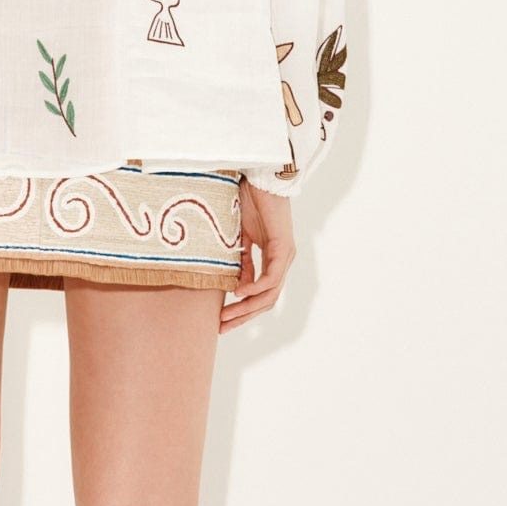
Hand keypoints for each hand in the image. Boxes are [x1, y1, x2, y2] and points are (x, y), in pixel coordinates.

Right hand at [220, 180, 294, 331]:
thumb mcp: (242, 238)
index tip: (221, 320)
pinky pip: (271, 277)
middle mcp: (282, 261)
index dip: (242, 309)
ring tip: (226, 316)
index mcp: (273, 258)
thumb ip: (243, 262)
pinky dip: (256, 288)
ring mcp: (285, 255)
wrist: (258, 177)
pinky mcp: (283, 247)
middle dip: (243, 316)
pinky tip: (239, 292)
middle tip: (222, 328)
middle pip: (267, 300)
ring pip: (270, 293)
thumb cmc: (249, 201)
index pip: (261, 293)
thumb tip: (238, 286)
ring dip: (247, 307)